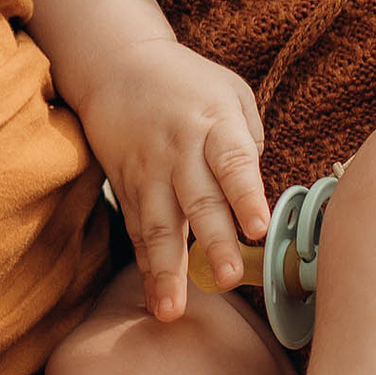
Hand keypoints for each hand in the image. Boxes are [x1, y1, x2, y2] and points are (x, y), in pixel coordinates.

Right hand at [78, 35, 269, 320]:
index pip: (233, 162)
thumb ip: (249, 143)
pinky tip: (155, 296)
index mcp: (215, 123)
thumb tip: (258, 197)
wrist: (117, 64)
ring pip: (158, 225)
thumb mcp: (231, 94)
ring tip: (172, 310)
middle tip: (230, 281)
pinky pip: (137, 230)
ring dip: (166, 270)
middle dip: (213, 243)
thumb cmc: (188, 82)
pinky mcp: (125, 184)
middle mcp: (180, 149)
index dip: (246, 196)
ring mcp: (149, 169)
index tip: (258, 230)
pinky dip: (146, 265)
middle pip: (198, 200)